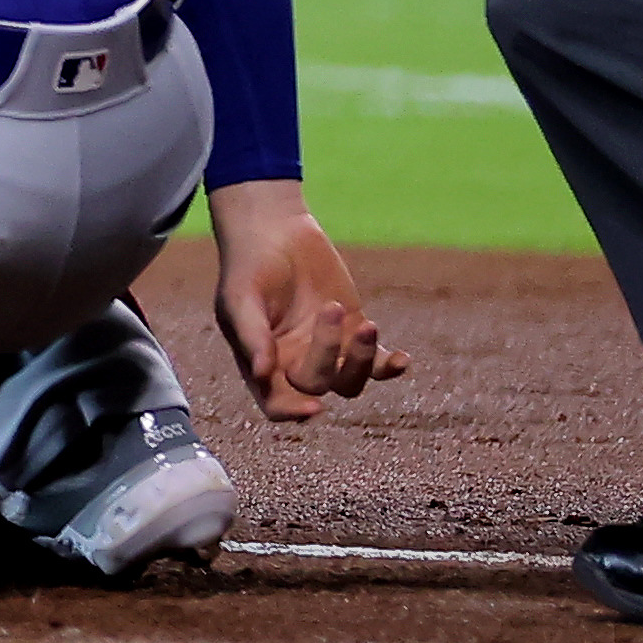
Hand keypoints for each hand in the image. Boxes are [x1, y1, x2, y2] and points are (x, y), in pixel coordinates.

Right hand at [204, 177, 410, 420]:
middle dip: (328, 356)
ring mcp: (327, 351)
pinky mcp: (353, 333)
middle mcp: (294, 363)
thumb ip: (252, 336)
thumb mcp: (240, 298)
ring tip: (365, 324)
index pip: (275, 402)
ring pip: (350, 381)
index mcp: (261, 361)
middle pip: (317, 385)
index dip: (293, 412)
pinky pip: (377, 364)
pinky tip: (402, 359)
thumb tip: (262, 375)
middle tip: (329, 308)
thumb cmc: (248, 265)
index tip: (316, 406)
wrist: (274, 229)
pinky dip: (390, 367)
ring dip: (362, 360)